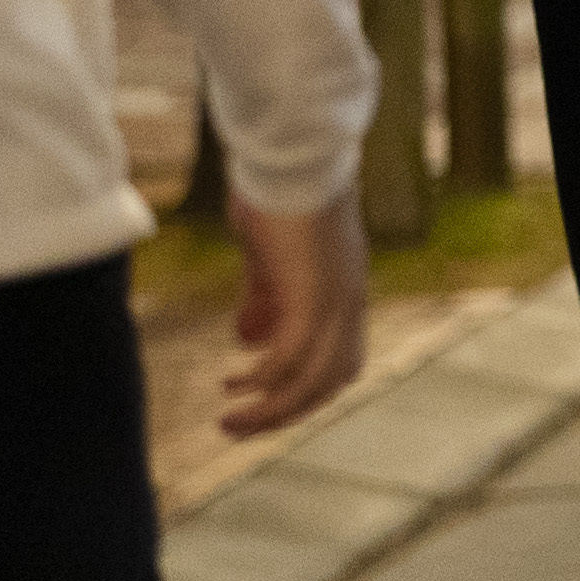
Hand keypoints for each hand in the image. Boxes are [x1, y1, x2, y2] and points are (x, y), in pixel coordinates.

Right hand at [220, 187, 369, 437]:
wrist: (291, 154)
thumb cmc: (278, 194)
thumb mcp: (270, 256)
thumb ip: (265, 295)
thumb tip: (248, 338)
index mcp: (345, 292)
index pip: (341, 362)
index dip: (306, 392)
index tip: (264, 402)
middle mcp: (350, 300)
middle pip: (332, 380)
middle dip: (286, 412)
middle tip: (239, 426)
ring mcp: (336, 298)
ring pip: (314, 378)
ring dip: (272, 407)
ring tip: (229, 421)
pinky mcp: (313, 291)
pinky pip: (293, 354)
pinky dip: (267, 377)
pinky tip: (237, 382)